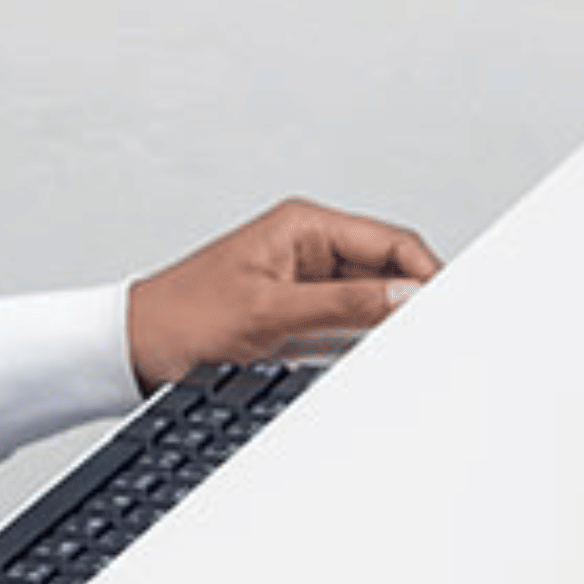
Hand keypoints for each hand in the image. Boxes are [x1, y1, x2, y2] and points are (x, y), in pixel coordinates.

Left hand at [125, 198, 440, 388]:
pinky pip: (344, 321)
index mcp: (303, 225)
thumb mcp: (271, 313)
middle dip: (405, 302)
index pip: (390, 240)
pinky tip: (355, 357)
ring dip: (378, 324)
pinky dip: (355, 340)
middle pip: (385, 270)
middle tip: (424, 336)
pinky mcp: (295, 310)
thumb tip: (403, 296)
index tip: (447, 307)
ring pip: (368, 300)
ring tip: (383, 349)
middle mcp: (307, 246)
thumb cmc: (182, 318)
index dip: (425, 273)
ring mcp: (302, 279)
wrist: (136, 350)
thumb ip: (343, 304)